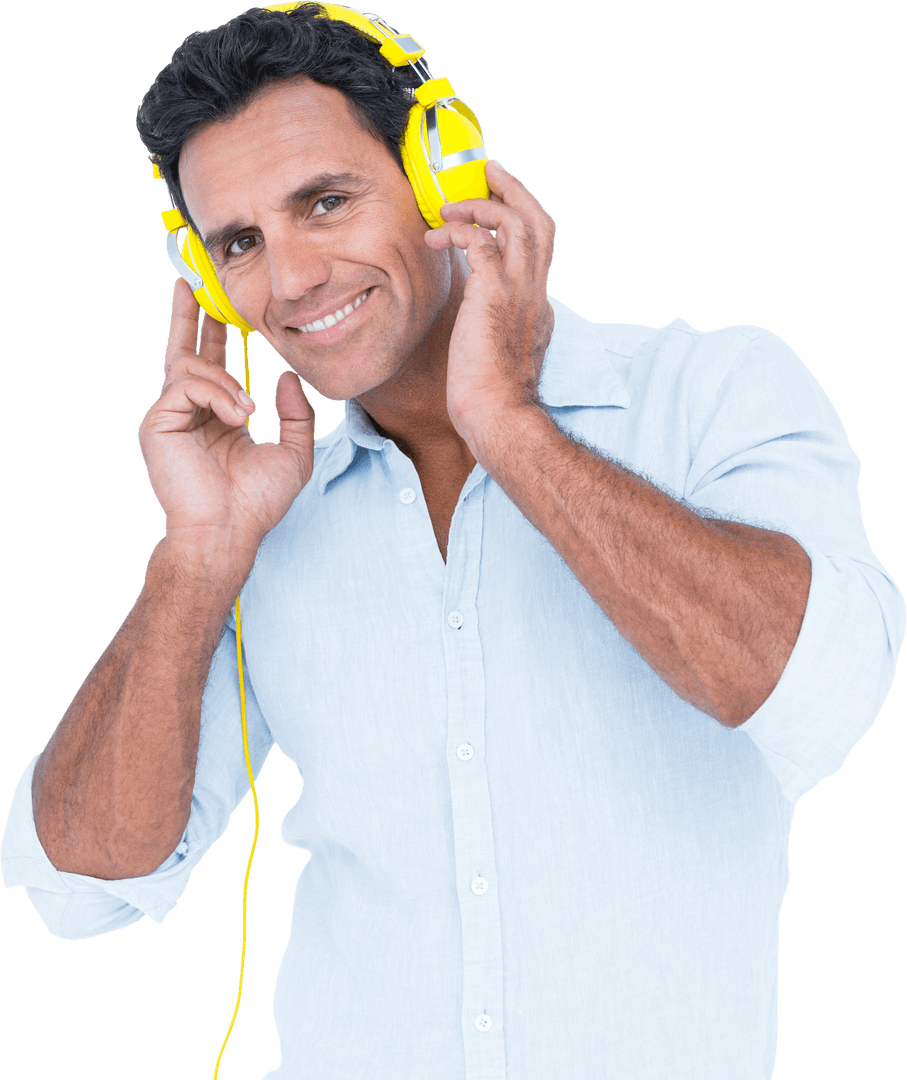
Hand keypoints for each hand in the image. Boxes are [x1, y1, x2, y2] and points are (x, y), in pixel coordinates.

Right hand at [138, 278, 314, 558]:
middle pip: (184, 350)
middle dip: (191, 316)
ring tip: (246, 413)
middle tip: (194, 283)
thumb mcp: (293, 454)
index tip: (217, 304)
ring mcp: (168, 416)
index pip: (211, 365)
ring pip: (191, 366)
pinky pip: (186, 386)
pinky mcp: (157, 422)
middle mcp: (187, 413)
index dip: (212, 331)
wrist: (229, 531)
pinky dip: (217, 396)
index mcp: (213, 416)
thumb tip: (287, 377)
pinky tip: (237, 417)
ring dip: (226, 382)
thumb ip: (296, 415)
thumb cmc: (256, 503)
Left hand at [424, 159, 555, 456]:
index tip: (493, 210)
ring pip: (517, 220)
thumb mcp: (496, 354)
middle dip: (515, 191)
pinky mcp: (495, 293)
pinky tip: (435, 238)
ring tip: (450, 205)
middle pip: (540, 222)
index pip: (538, 251)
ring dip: (483, 203)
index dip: (518, 222)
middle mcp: (534, 293)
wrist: (497, 415)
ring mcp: (519, 291)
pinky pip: (480, 239)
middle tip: (488, 173)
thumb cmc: (490, 398)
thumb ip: (492, 328)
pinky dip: (458, 229)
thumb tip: (476, 321)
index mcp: (537, 307)